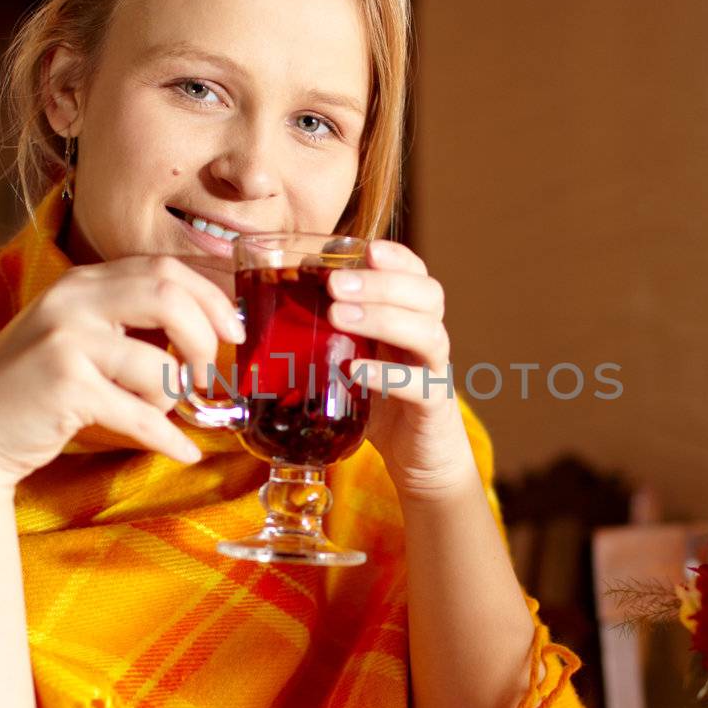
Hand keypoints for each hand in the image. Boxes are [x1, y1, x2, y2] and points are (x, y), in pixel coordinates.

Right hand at [0, 256, 245, 490]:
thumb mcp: (78, 336)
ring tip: (159, 414)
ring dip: (172, 397)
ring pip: (157, 363)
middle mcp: (72, 301)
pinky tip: (183, 452)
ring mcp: (65, 340)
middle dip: (203, 337)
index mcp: (83, 282)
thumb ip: (128, 321)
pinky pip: (140, 414)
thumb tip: (207, 328)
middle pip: (167, 296)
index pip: (163, 268)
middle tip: (207, 372)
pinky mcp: (65, 386)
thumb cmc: (37, 389)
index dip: (209, 297)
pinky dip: (169, 439)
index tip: (233, 330)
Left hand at [327, 240, 475, 500]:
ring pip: (428, 333)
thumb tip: (273, 295)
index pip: (416, 274)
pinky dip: (387, 375)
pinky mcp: (432, 408)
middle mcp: (428, 339)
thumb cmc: (377, 401)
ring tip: (340, 316)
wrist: (418, 459)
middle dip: (381, 283)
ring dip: (384, 318)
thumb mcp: (351, 357)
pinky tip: (356, 371)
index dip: (396, 257)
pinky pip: (420, 385)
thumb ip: (328, 329)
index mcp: (411, 319)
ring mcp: (434, 372)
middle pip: (427, 294)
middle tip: (335, 285)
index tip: (366, 249)